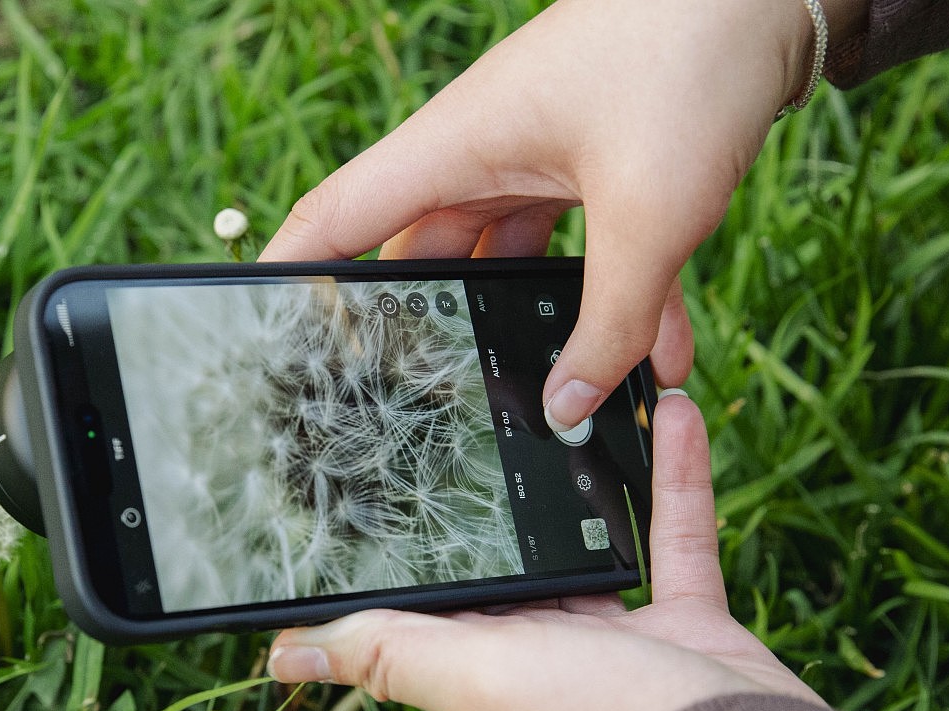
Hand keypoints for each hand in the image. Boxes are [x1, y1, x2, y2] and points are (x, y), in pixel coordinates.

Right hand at [261, 0, 841, 429]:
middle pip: (420, 257)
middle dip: (421, 330)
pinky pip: (579, 249)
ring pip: (504, 260)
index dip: (290, 277)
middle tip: (408, 405)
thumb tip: (566, 409)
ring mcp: (536, 158)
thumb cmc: (688, 63)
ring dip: (533, 323)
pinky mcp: (591, 166)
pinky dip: (610, 299)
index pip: (337, 218)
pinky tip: (655, 358)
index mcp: (455, 148)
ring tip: (542, 398)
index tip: (261, 342)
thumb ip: (608, 324)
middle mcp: (481, 154)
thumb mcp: (650, 216)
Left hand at [267, 392, 824, 710]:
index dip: (402, 542)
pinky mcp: (687, 618)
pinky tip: (667, 412)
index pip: (426, 595)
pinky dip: (673, 474)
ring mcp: (618, 638)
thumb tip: (283, 656)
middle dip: (495, 494)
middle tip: (478, 406)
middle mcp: (542, 650)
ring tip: (571, 398)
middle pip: (509, 555)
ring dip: (586, 470)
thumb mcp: (472, 676)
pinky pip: (673, 529)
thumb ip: (389, 652)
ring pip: (591, 533)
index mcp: (481, 663)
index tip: (376, 471)